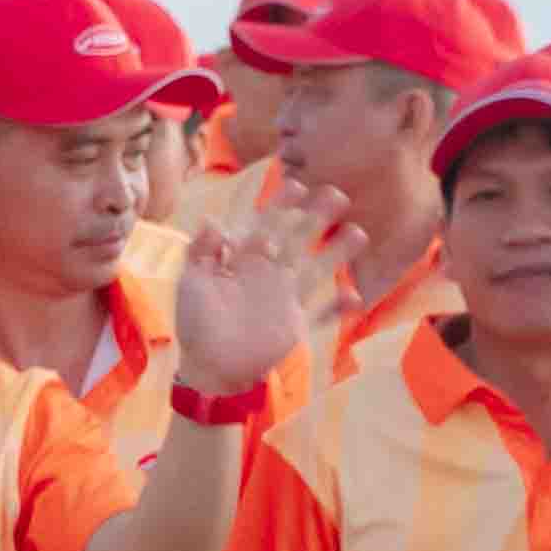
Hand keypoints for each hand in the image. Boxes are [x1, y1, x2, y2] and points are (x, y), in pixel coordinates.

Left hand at [166, 185, 340, 402]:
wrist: (209, 366)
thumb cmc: (194, 321)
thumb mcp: (192, 283)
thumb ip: (200, 251)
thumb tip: (212, 219)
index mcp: (243, 259)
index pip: (265, 225)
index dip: (280, 205)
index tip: (297, 184)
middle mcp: (269, 273)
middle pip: (297, 239)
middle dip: (315, 218)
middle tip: (337, 194)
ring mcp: (285, 297)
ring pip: (316, 268)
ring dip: (337, 253)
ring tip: (358, 232)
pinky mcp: (296, 324)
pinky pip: (323, 313)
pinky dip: (339, 307)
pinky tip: (357, 295)